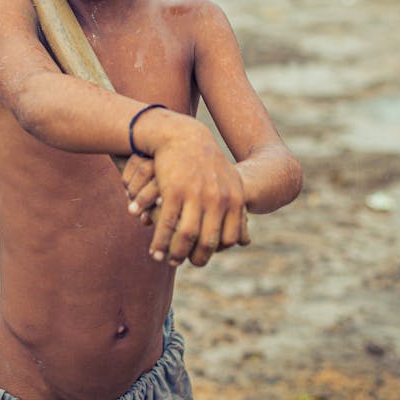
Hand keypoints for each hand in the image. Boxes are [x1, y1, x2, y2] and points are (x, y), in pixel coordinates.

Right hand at [122, 117, 247, 266]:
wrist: (184, 137)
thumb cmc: (208, 163)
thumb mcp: (230, 184)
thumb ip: (237, 213)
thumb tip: (245, 242)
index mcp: (233, 199)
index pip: (229, 238)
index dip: (216, 251)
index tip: (202, 256)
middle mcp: (217, 200)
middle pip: (207, 242)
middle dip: (194, 258)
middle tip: (182, 263)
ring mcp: (195, 196)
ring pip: (186, 236)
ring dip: (174, 254)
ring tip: (165, 260)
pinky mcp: (174, 191)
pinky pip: (167, 224)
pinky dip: (160, 241)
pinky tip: (154, 250)